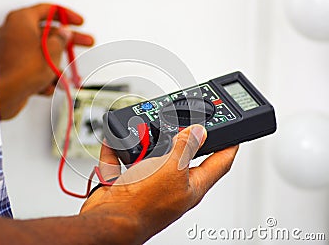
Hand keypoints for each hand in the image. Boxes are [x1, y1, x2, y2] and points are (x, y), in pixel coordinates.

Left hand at [0, 3, 93, 119]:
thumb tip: (64, 33)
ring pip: (41, 55)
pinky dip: (42, 76)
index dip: (67, 15)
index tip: (79, 22)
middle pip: (48, 33)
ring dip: (56, 68)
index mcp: (21, 20)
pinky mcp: (10, 67)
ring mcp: (10, 50)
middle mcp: (13, 31)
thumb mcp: (52, 50)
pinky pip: (31, 67)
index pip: (48, 10)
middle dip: (68, 44)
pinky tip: (48, 87)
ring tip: (65, 81)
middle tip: (86, 42)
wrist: (3, 94)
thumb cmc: (23, 69)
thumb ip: (61, 39)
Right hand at [81, 125, 238, 243]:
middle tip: (180, 122)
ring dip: (146, 141)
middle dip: (180, 137)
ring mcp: (152, 183)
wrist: (107, 219)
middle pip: (184, 156)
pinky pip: (126, 159)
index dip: (230, 145)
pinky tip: (115, 142)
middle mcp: (174, 185)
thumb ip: (186, 148)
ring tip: (143, 131)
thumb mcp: (170, 169)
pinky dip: (119, 149)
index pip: (220, 163)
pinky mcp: (131, 181)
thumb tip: (199, 132)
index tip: (235, 132)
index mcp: (192, 186)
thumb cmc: (142, 206)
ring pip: (153, 155)